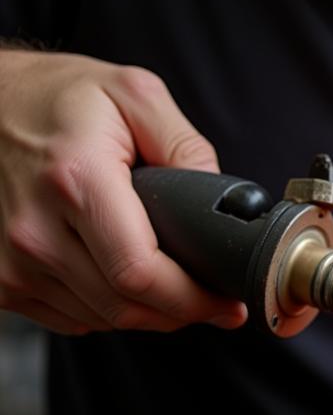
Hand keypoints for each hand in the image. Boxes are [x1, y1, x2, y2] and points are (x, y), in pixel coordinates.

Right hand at [0, 49, 246, 333]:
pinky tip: (126, 281)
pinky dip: (108, 309)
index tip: (226, 301)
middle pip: (124, 306)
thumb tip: (222, 200)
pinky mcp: (0, 279)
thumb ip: (186, 148)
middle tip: (215, 300)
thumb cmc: (60, 97)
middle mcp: (34, 229)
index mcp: (75, 180)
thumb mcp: (135, 95)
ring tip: (176, 286)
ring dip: (148, 313)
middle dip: (182, 311)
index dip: (192, 297)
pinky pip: (70, 317)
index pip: (139, 271)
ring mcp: (10, 260)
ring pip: (100, 318)